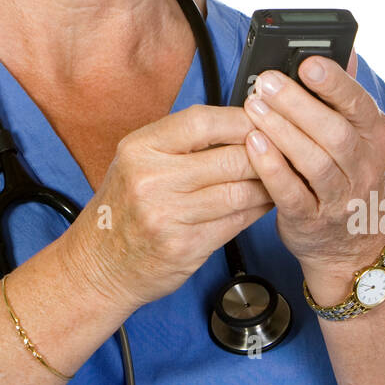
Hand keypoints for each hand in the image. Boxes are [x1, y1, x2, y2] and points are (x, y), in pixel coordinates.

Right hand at [64, 105, 274, 309]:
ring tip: (280, 177)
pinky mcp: (185, 247)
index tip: (263, 119)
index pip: (203, 122)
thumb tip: (240, 124)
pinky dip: (257, 210)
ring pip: (240, 192)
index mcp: (140, 148)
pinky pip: (236, 222)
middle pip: (229, 157)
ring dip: (267, 185)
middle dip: (265, 154)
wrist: (99, 264)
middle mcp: (151, 179)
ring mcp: (168, 216)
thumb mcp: (137, 161)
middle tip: (285, 150)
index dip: (241, 119)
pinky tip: (264, 202)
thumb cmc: (124, 209)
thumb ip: (181, 142)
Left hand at [241, 52, 384, 279]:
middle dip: (298, 104)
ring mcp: (341, 198)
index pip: (359, 105)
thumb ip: (344, 96)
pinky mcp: (312, 220)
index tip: (306, 63)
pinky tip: (252, 145)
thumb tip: (345, 49)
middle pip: (334, 132)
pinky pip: (291, 193)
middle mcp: (365, 167)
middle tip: (265, 82)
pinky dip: (271, 168)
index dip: (334, 83)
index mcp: (376, 137)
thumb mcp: (358, 136)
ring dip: (281, 132)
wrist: (352, 244)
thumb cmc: (346, 174)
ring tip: (253, 107)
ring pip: (314, 162)